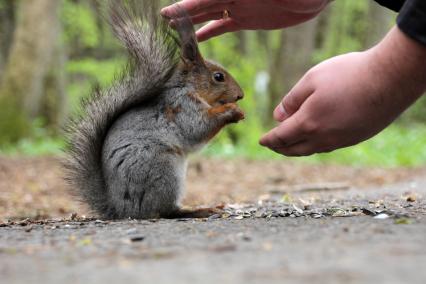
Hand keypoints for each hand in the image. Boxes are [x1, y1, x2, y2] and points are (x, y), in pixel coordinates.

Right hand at [161, 0, 330, 40]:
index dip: (187, 5)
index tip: (169, 13)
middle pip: (203, 4)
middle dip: (184, 12)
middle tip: (164, 20)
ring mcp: (239, 6)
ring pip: (210, 14)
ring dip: (192, 21)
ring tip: (174, 28)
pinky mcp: (247, 19)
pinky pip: (223, 25)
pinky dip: (209, 31)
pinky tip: (198, 38)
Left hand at [260, 27, 425, 155]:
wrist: (390, 79)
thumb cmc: (348, 75)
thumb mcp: (312, 80)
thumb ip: (292, 100)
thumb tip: (278, 116)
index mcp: (308, 124)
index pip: (281, 138)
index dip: (269, 140)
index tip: (261, 141)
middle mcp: (323, 138)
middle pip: (295, 150)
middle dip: (280, 149)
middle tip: (272, 145)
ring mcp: (340, 141)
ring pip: (312, 150)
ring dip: (297, 149)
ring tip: (290, 144)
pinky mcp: (355, 138)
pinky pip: (328, 147)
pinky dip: (314, 145)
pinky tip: (315, 139)